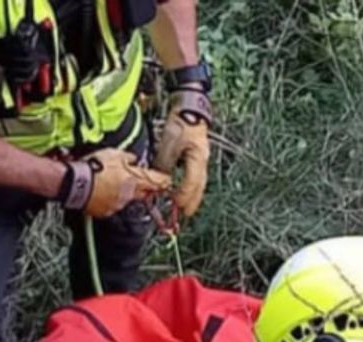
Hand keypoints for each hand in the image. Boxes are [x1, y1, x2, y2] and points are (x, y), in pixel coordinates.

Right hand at [58, 149, 171, 217]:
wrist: (75, 182)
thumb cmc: (93, 166)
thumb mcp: (113, 154)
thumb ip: (128, 157)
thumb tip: (134, 158)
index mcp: (135, 180)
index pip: (158, 182)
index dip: (164, 181)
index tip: (167, 181)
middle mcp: (130, 194)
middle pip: (144, 194)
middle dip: (143, 189)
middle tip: (135, 182)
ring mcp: (119, 205)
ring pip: (126, 199)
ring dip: (121, 193)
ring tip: (107, 183)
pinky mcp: (106, 211)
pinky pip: (111, 206)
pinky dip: (108, 200)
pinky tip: (99, 192)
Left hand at [153, 88, 212, 218]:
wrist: (190, 108)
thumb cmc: (182, 122)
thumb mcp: (169, 142)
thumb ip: (164, 162)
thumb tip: (159, 178)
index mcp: (197, 159)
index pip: (191, 183)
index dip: (184, 196)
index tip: (178, 206)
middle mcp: (203, 161)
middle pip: (199, 186)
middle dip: (193, 200)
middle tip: (186, 213)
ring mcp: (203, 159)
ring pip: (199, 182)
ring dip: (193, 194)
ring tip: (187, 205)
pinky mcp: (198, 156)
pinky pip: (196, 175)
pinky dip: (191, 184)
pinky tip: (185, 187)